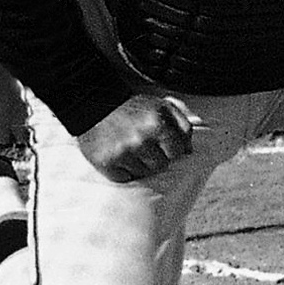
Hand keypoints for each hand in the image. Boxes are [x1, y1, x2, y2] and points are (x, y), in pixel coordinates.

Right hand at [79, 93, 197, 182]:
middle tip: (145, 146)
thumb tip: (189, 151)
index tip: (164, 146)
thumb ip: (182, 125)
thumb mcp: (163, 107)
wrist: (94, 106)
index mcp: (158, 124)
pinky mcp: (106, 163)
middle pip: (161, 165)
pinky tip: (119, 157)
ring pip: (143, 173)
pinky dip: (123, 171)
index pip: (178, 153)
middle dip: (157, 158)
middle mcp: (141, 140)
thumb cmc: (133, 107)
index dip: (172, 150)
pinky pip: (124, 178)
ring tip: (131, 149)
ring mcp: (122, 153)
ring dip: (140, 165)